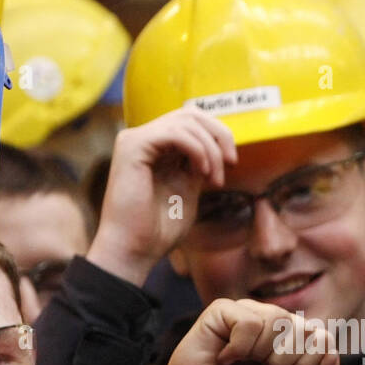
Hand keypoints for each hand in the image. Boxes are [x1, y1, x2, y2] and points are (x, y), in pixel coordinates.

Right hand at [87, 108, 237, 285]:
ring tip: (214, 179)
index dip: (218, 135)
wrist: (134, 250)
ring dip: (210, 148)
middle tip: (231, 163)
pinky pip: (175, 132)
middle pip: (190, 113)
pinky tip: (202, 172)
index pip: (191, 121)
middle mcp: (142, 138)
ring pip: (185, 120)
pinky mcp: (132, 146)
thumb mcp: (187, 189)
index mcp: (155, 148)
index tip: (232, 163)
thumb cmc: (157, 229)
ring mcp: (135, 140)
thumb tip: (218, 147)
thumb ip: (198, 165)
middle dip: (219, 135)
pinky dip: (196, 149)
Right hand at [151, 299, 348, 364]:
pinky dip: (238, 348)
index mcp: (297, 339)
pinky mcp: (223, 311)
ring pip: (277, 322)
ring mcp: (250, 312)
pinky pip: (248, 322)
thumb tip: (333, 354)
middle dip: (285, 364)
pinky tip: (225, 358)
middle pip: (303, 330)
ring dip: (261, 355)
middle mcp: (276, 321)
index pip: (323, 340)